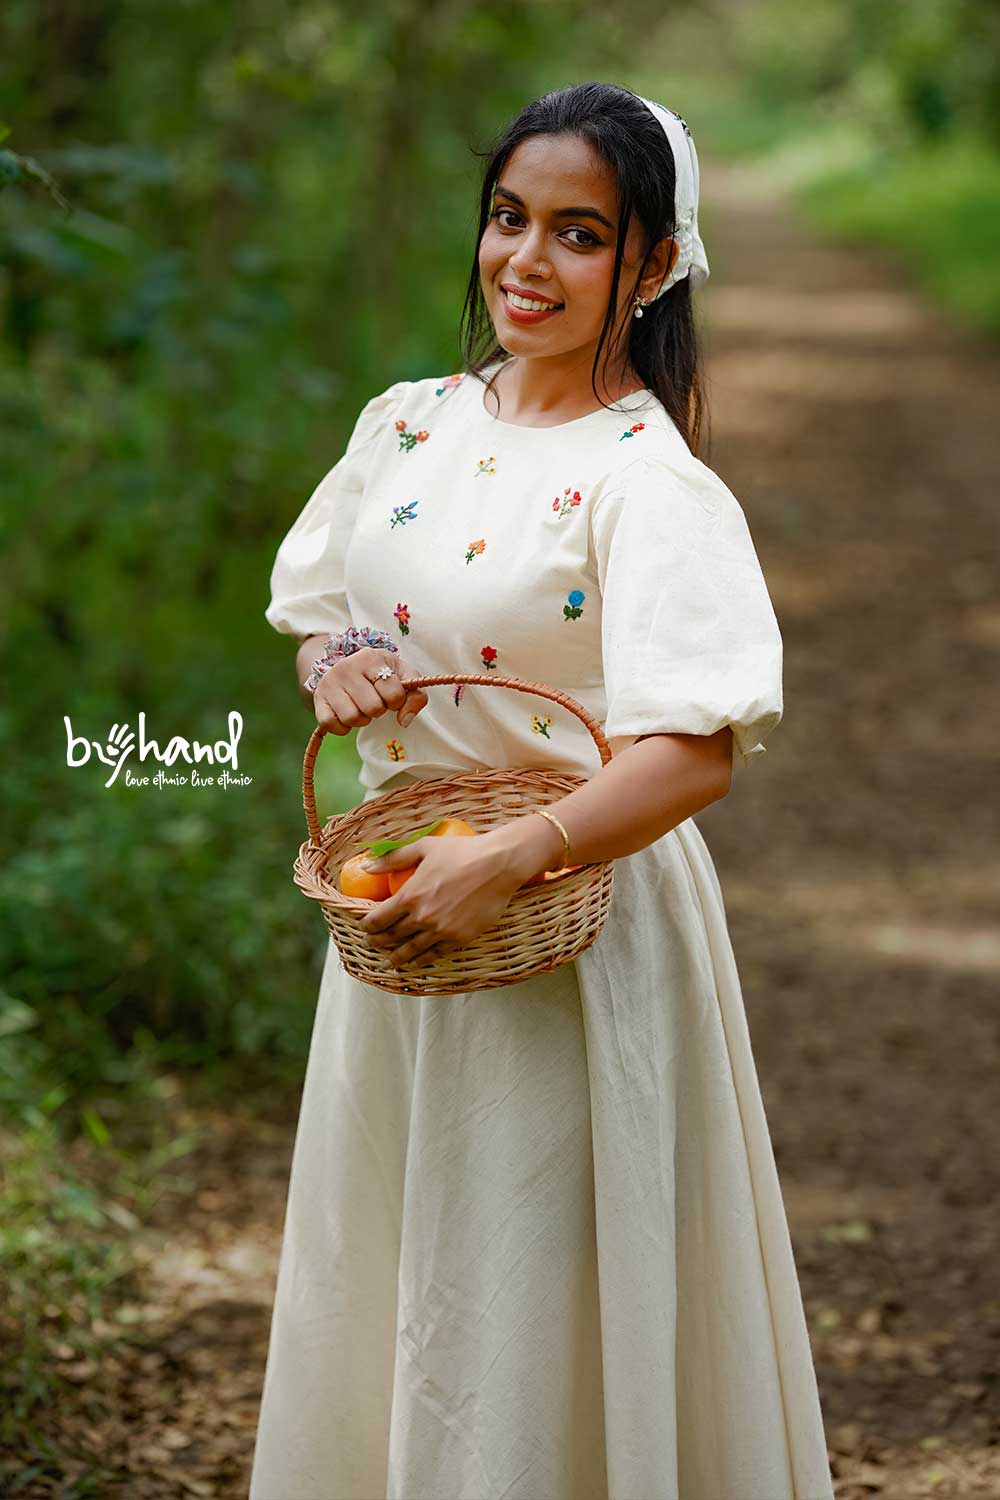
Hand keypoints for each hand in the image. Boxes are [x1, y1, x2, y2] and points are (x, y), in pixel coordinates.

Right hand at [313, 648, 428, 735]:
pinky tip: (346, 715)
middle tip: (374, 701)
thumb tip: (404, 721)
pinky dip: (342, 728)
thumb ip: (416, 696)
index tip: (391, 695)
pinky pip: (331, 725)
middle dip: (378, 710)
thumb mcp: (402, 676)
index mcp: (371, 658)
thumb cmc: (381, 674)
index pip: (393, 693)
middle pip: (373, 708)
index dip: (397, 701)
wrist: (345, 666)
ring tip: (360, 707)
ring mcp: (330, 683)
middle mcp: (347, 667)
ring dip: (361, 719)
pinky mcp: (318, 699)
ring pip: (352, 718)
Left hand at [358, 830, 521, 967]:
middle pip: (392, 936)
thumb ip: (393, 858)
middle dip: (378, 941)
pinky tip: (416, 962)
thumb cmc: (462, 851)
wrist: (498, 865)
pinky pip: (435, 954)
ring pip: (411, 950)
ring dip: (397, 957)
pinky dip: (422, 960)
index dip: (368, 925)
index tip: (365, 926)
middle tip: (374, 943)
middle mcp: (422, 917)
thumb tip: (366, 865)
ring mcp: (441, 930)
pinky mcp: (459, 939)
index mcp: (410, 895)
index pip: (378, 919)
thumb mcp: (424, 847)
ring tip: (390, 961)